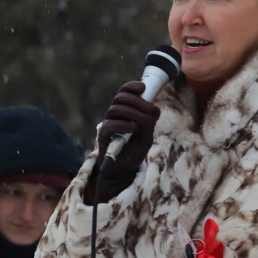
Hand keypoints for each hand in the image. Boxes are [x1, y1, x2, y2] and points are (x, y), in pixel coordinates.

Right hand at [84, 81, 160, 203]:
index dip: (132, 87)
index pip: (124, 92)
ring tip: (143, 122)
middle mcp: (115, 115)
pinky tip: (133, 129)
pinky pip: (110, 124)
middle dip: (137, 101)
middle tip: (149, 110)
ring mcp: (108, 124)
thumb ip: (150, 122)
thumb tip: (154, 108)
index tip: (143, 87)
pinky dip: (124, 125)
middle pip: (121, 97)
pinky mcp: (103, 135)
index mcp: (125, 111)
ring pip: (116, 108)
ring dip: (133, 113)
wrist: (124, 170)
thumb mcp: (147, 136)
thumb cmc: (134, 150)